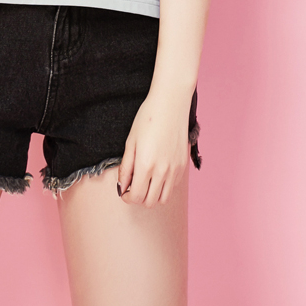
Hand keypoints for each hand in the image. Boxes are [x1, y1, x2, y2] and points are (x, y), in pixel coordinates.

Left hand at [117, 89, 190, 206]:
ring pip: (163, 199)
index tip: (124, 190)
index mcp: (145, 165)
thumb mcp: (130, 142)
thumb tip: (122, 187)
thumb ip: (125, 168)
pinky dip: (164, 187)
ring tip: (145, 182)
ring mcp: (175, 169)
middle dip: (138, 198)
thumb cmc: (147, 118)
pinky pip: (173, 187)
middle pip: (149, 201)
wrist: (170, 103)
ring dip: (152, 195)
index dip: (127, 197)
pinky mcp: (183, 166)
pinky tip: (157, 174)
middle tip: (133, 186)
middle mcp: (162, 171)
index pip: (136, 197)